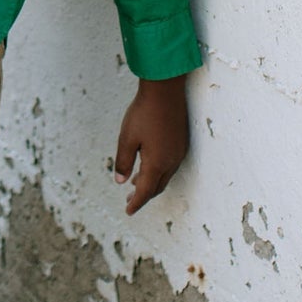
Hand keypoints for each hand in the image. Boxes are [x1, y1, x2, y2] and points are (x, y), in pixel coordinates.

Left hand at [114, 76, 189, 215]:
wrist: (165, 90)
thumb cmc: (143, 112)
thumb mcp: (127, 138)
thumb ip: (123, 161)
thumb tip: (120, 181)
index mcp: (157, 163)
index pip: (145, 191)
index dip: (136, 203)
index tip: (128, 211)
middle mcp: (171, 161)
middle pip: (156, 186)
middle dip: (143, 195)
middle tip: (129, 201)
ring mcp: (178, 152)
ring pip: (164, 176)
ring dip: (151, 183)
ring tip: (135, 184)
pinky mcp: (181, 142)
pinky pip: (170, 165)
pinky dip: (158, 172)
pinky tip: (148, 165)